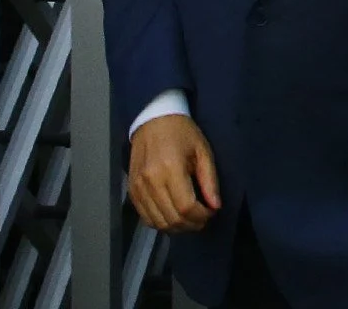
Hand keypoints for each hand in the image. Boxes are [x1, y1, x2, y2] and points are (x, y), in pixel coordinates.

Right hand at [126, 114, 220, 233]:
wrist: (153, 120)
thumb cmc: (181, 133)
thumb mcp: (203, 151)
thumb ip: (210, 180)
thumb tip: (215, 206)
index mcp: (170, 169)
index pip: (186, 207)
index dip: (202, 216)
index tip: (211, 211)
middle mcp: (151, 181)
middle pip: (172, 218)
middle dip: (192, 224)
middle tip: (203, 218)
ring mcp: (138, 188)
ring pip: (158, 223)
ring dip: (177, 227)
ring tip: (190, 219)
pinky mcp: (132, 191)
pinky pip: (146, 218)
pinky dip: (161, 223)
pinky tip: (173, 216)